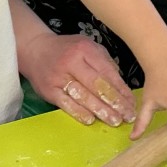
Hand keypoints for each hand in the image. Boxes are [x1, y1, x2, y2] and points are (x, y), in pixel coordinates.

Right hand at [16, 30, 134, 126]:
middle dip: (115, 102)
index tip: (132, 103)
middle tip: (128, 116)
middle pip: (97, 85)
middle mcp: (71, 62)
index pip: (107, 72)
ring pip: (83, 96)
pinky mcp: (48, 90)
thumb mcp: (88, 46)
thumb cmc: (67, 50)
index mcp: (85, 50)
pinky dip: (79, 113)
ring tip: (114, 120)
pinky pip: (66, 103)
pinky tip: (91, 120)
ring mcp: (59, 77)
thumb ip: (105, 63)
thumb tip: (121, 86)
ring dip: (101, 110)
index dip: (121, 89)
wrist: (35, 50)